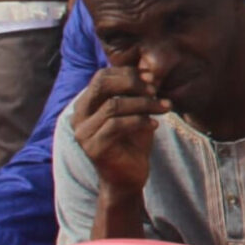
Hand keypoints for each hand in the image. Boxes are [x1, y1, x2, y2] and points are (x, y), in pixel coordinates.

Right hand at [69, 65, 165, 193]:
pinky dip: (140, 121)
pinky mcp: (93, 147)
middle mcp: (79, 116)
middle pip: (102, 84)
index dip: (128, 73)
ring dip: (145, 103)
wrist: (129, 177)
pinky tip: (155, 125)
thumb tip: (149, 68)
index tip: (152, 78)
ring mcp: (83, 133)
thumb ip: (136, 91)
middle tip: (155, 90)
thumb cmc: (133, 140)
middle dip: (133, 83)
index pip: (102, 76)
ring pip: (114, 105)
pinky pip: (117, 125)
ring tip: (165, 108)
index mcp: (86, 104)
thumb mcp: (136, 110)